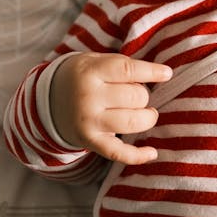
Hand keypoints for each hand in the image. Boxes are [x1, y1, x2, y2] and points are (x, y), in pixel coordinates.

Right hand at [49, 53, 172, 164]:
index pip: (128, 70)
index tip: (167, 73)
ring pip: (134, 122)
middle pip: (136, 96)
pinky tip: (152, 152)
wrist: (49, 101)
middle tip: (136, 94)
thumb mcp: (95, 61)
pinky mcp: (90, 141)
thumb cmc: (83, 77)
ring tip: (146, 113)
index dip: (152, 72)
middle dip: (143, 95)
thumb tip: (163, 74)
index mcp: (90, 72)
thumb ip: (123, 65)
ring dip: (148, 117)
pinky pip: (118, 152)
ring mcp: (89, 121)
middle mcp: (88, 97)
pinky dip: (138, 155)